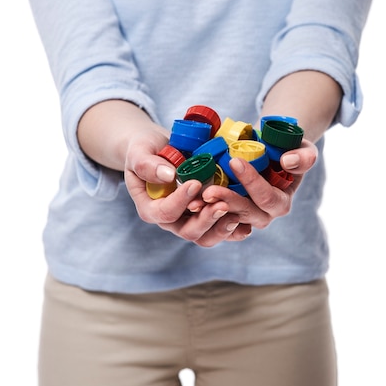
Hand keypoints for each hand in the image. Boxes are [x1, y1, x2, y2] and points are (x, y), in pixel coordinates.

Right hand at [124, 128, 250, 246]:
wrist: (156, 149)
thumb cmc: (144, 149)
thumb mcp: (139, 152)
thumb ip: (148, 164)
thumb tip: (168, 175)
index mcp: (151, 208)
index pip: (166, 213)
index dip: (180, 202)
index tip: (195, 183)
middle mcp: (171, 220)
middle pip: (189, 231)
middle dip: (207, 220)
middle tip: (222, 204)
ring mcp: (189, 220)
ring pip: (206, 236)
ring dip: (222, 228)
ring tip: (236, 215)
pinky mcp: (205, 215)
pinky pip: (219, 229)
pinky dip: (233, 229)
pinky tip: (246, 223)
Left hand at [195, 138, 317, 232]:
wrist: (270, 156)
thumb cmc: (288, 151)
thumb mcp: (303, 149)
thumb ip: (303, 157)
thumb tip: (287, 161)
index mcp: (281, 203)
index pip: (267, 197)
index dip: (252, 181)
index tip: (235, 161)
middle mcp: (262, 215)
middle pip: (245, 213)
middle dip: (227, 201)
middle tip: (208, 191)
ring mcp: (243, 219)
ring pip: (226, 220)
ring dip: (210, 212)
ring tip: (195, 201)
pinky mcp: (226, 217)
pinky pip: (215, 222)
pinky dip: (203, 214)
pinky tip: (191, 205)